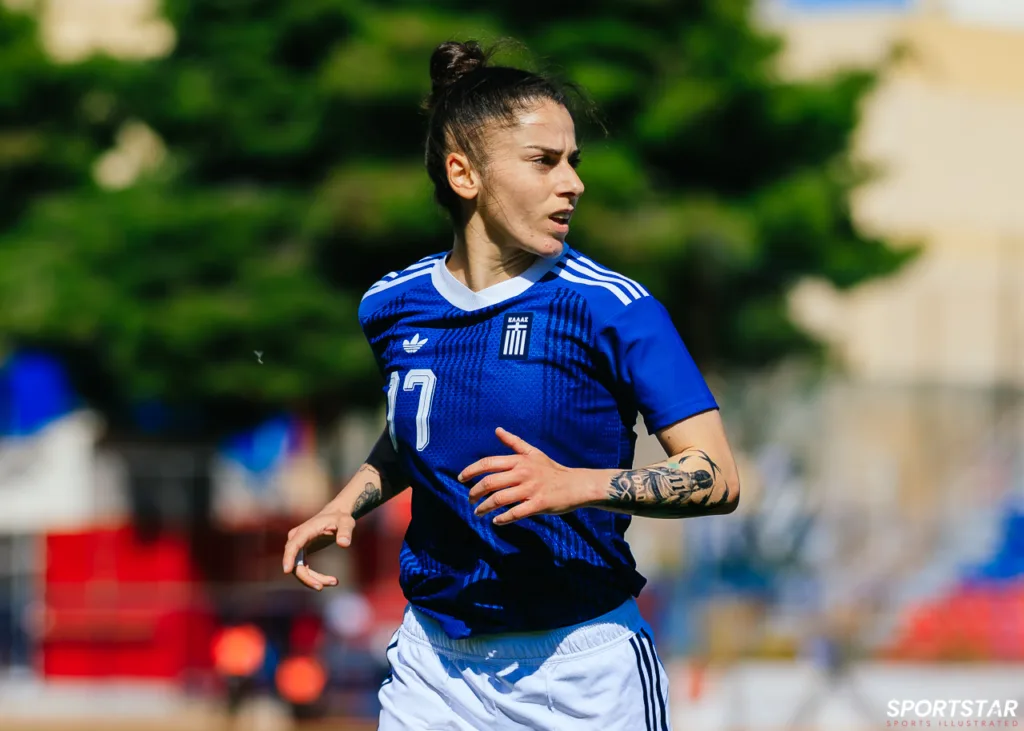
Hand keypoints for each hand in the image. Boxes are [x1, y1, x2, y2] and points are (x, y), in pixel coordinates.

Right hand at [281, 507, 354, 590]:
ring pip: (299, 570)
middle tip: (322, 587)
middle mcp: (297, 538)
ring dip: (313, 579)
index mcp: (305, 531)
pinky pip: (304, 569)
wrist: (336, 515)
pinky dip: (315, 577)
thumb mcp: (347, 522)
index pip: (293, 545)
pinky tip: (332, 580)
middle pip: (295, 563)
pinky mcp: (302, 553)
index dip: (289, 558)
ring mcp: (298, 547)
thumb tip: (344, 544)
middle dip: (307, 577)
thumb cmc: (341, 518)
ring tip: (334, 582)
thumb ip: (346, 531)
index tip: (287, 571)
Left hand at [459, 427, 592, 524]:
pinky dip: (503, 519)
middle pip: (490, 482)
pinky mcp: (538, 504)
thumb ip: (514, 442)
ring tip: (478, 513)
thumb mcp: (533, 453)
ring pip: (499, 499)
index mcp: (519, 461)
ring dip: (484, 508)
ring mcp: (530, 489)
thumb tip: (497, 430)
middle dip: (475, 492)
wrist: (576, 485)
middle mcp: (523, 473)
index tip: (461, 478)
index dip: (471, 471)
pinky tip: (496, 521)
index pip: (488, 463)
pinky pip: (515, 513)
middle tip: (469, 499)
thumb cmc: (551, 469)